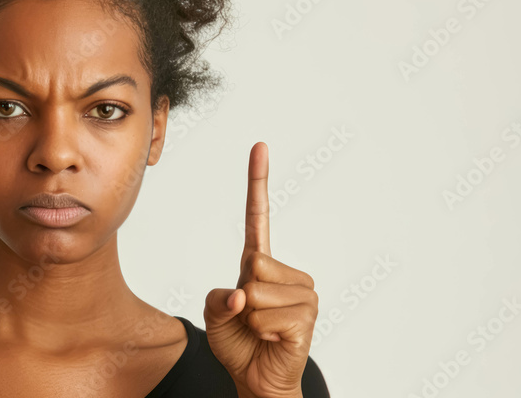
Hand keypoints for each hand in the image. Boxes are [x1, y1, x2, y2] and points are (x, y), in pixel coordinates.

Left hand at [203, 142, 317, 397]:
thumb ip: (218, 299)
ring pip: (257, 294)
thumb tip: (242, 297)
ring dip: (248, 319)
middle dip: (239, 298)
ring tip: (260, 330)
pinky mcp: (306, 320)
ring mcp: (302, 295)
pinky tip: (272, 340)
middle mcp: (287, 273)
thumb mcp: (214, 313)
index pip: (260, 215)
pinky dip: (261, 333)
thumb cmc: (238, 341)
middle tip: (247, 317)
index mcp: (262, 263)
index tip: (259, 147)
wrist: (257, 379)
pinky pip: (267, 318)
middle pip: (252, 266)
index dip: (258, 181)